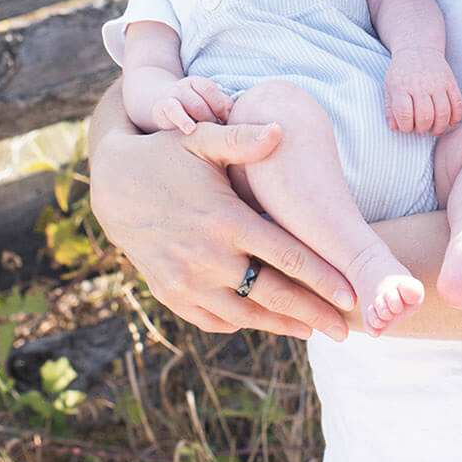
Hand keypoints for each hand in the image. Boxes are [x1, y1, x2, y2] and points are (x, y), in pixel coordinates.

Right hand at [89, 107, 354, 339]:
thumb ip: (241, 138)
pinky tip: (261, 322)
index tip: (350, 294)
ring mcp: (187, 281)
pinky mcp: (169, 293)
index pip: (286, 258)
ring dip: (279, 325)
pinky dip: (239, 324)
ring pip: (244, 314)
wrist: (111, 185)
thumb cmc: (165, 155)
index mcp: (225, 221)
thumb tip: (280, 130)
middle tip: (345, 329)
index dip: (322, 278)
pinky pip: (211, 320)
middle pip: (272, 295)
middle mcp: (207, 258)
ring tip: (311, 331)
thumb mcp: (201, 140)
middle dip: (312, 314)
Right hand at [151, 76, 232, 134]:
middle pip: (203, 100)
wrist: (162, 111)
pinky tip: (190, 130)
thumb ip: (223, 107)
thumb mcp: (208, 106)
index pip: (211, 89)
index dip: (220, 106)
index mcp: (197, 83)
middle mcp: (184, 86)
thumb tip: (241, 115)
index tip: (225, 122)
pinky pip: (173, 110)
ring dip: (202, 121)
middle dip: (211, 118)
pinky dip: (183, 120)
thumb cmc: (192, 112)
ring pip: (193, 105)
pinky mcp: (161, 107)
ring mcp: (172, 95)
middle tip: (216, 132)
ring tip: (206, 134)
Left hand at [384, 49, 461, 135]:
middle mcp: (420, 84)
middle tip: (421, 129)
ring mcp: (437, 82)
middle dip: (423, 128)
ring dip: (440, 127)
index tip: (407, 127)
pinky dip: (456, 117)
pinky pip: (458, 103)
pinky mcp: (451, 81)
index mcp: (402, 86)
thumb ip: (390, 108)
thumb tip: (394, 128)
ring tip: (434, 130)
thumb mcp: (389, 87)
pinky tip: (450, 123)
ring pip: (443, 112)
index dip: (406, 126)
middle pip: (425, 115)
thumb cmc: (401, 73)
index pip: (404, 113)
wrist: (418, 49)